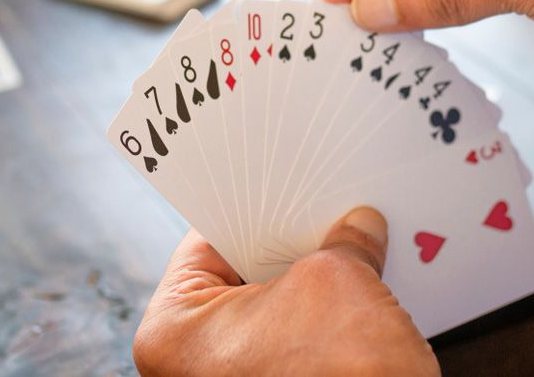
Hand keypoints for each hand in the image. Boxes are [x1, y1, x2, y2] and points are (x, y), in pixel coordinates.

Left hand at [132, 208, 438, 376]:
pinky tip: (357, 277)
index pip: (207, 239)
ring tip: (345, 233)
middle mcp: (195, 362)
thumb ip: (343, 244)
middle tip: (318, 200)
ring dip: (312, 276)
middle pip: (242, 272)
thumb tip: (358, 227)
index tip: (277, 175)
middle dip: (287, 239)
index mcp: (174, 331)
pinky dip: (324, 310)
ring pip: (275, 306)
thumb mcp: (339, 284)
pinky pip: (297, 335)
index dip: (250, 200)